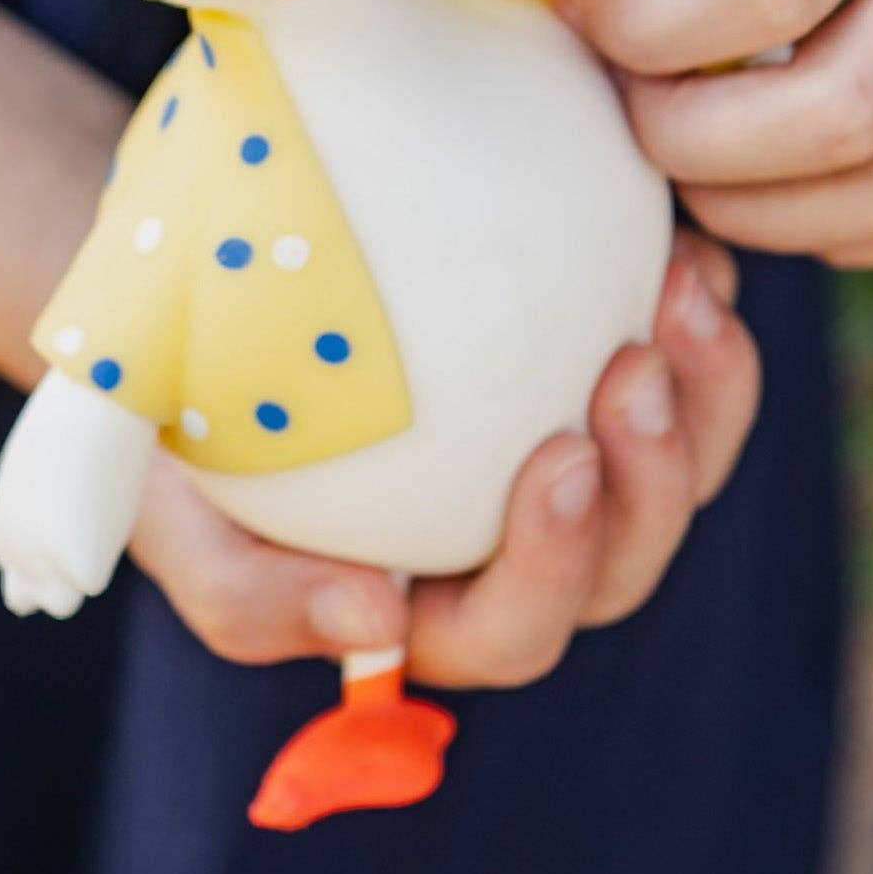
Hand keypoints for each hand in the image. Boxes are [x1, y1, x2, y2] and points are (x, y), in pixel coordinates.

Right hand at [127, 231, 759, 685]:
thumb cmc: (169, 431)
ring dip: (704, 394)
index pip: (516, 630)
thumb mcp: (170, 515)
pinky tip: (683, 242)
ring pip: (678, 465)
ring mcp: (557, 461)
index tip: (556, 455)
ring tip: (686, 290)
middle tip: (638, 365)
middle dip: (658, 476)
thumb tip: (378, 621)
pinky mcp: (583, 377)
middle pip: (624, 557)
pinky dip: (695, 315)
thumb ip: (250, 596)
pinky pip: (680, 367)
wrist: (183, 307)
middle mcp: (508, 552)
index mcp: (431, 615)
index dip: (555, 565)